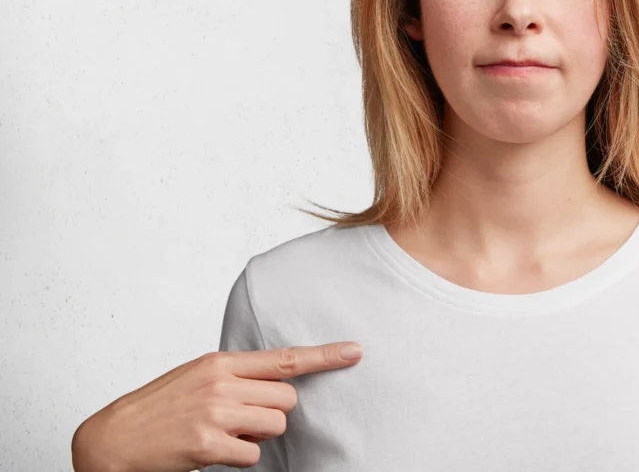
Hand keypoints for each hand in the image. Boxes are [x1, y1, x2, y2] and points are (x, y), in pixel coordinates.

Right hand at [71, 341, 363, 471]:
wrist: (111, 439)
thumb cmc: (158, 409)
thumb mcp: (197, 377)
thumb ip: (236, 376)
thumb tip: (276, 383)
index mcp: (220, 362)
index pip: (285, 357)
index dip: (325, 356)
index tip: (356, 351)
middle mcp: (221, 382)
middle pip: (288, 398)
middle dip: (273, 412)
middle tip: (240, 419)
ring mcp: (215, 413)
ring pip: (275, 425)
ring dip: (257, 437)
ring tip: (223, 434)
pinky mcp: (209, 444)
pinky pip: (253, 455)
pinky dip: (240, 458)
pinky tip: (212, 452)